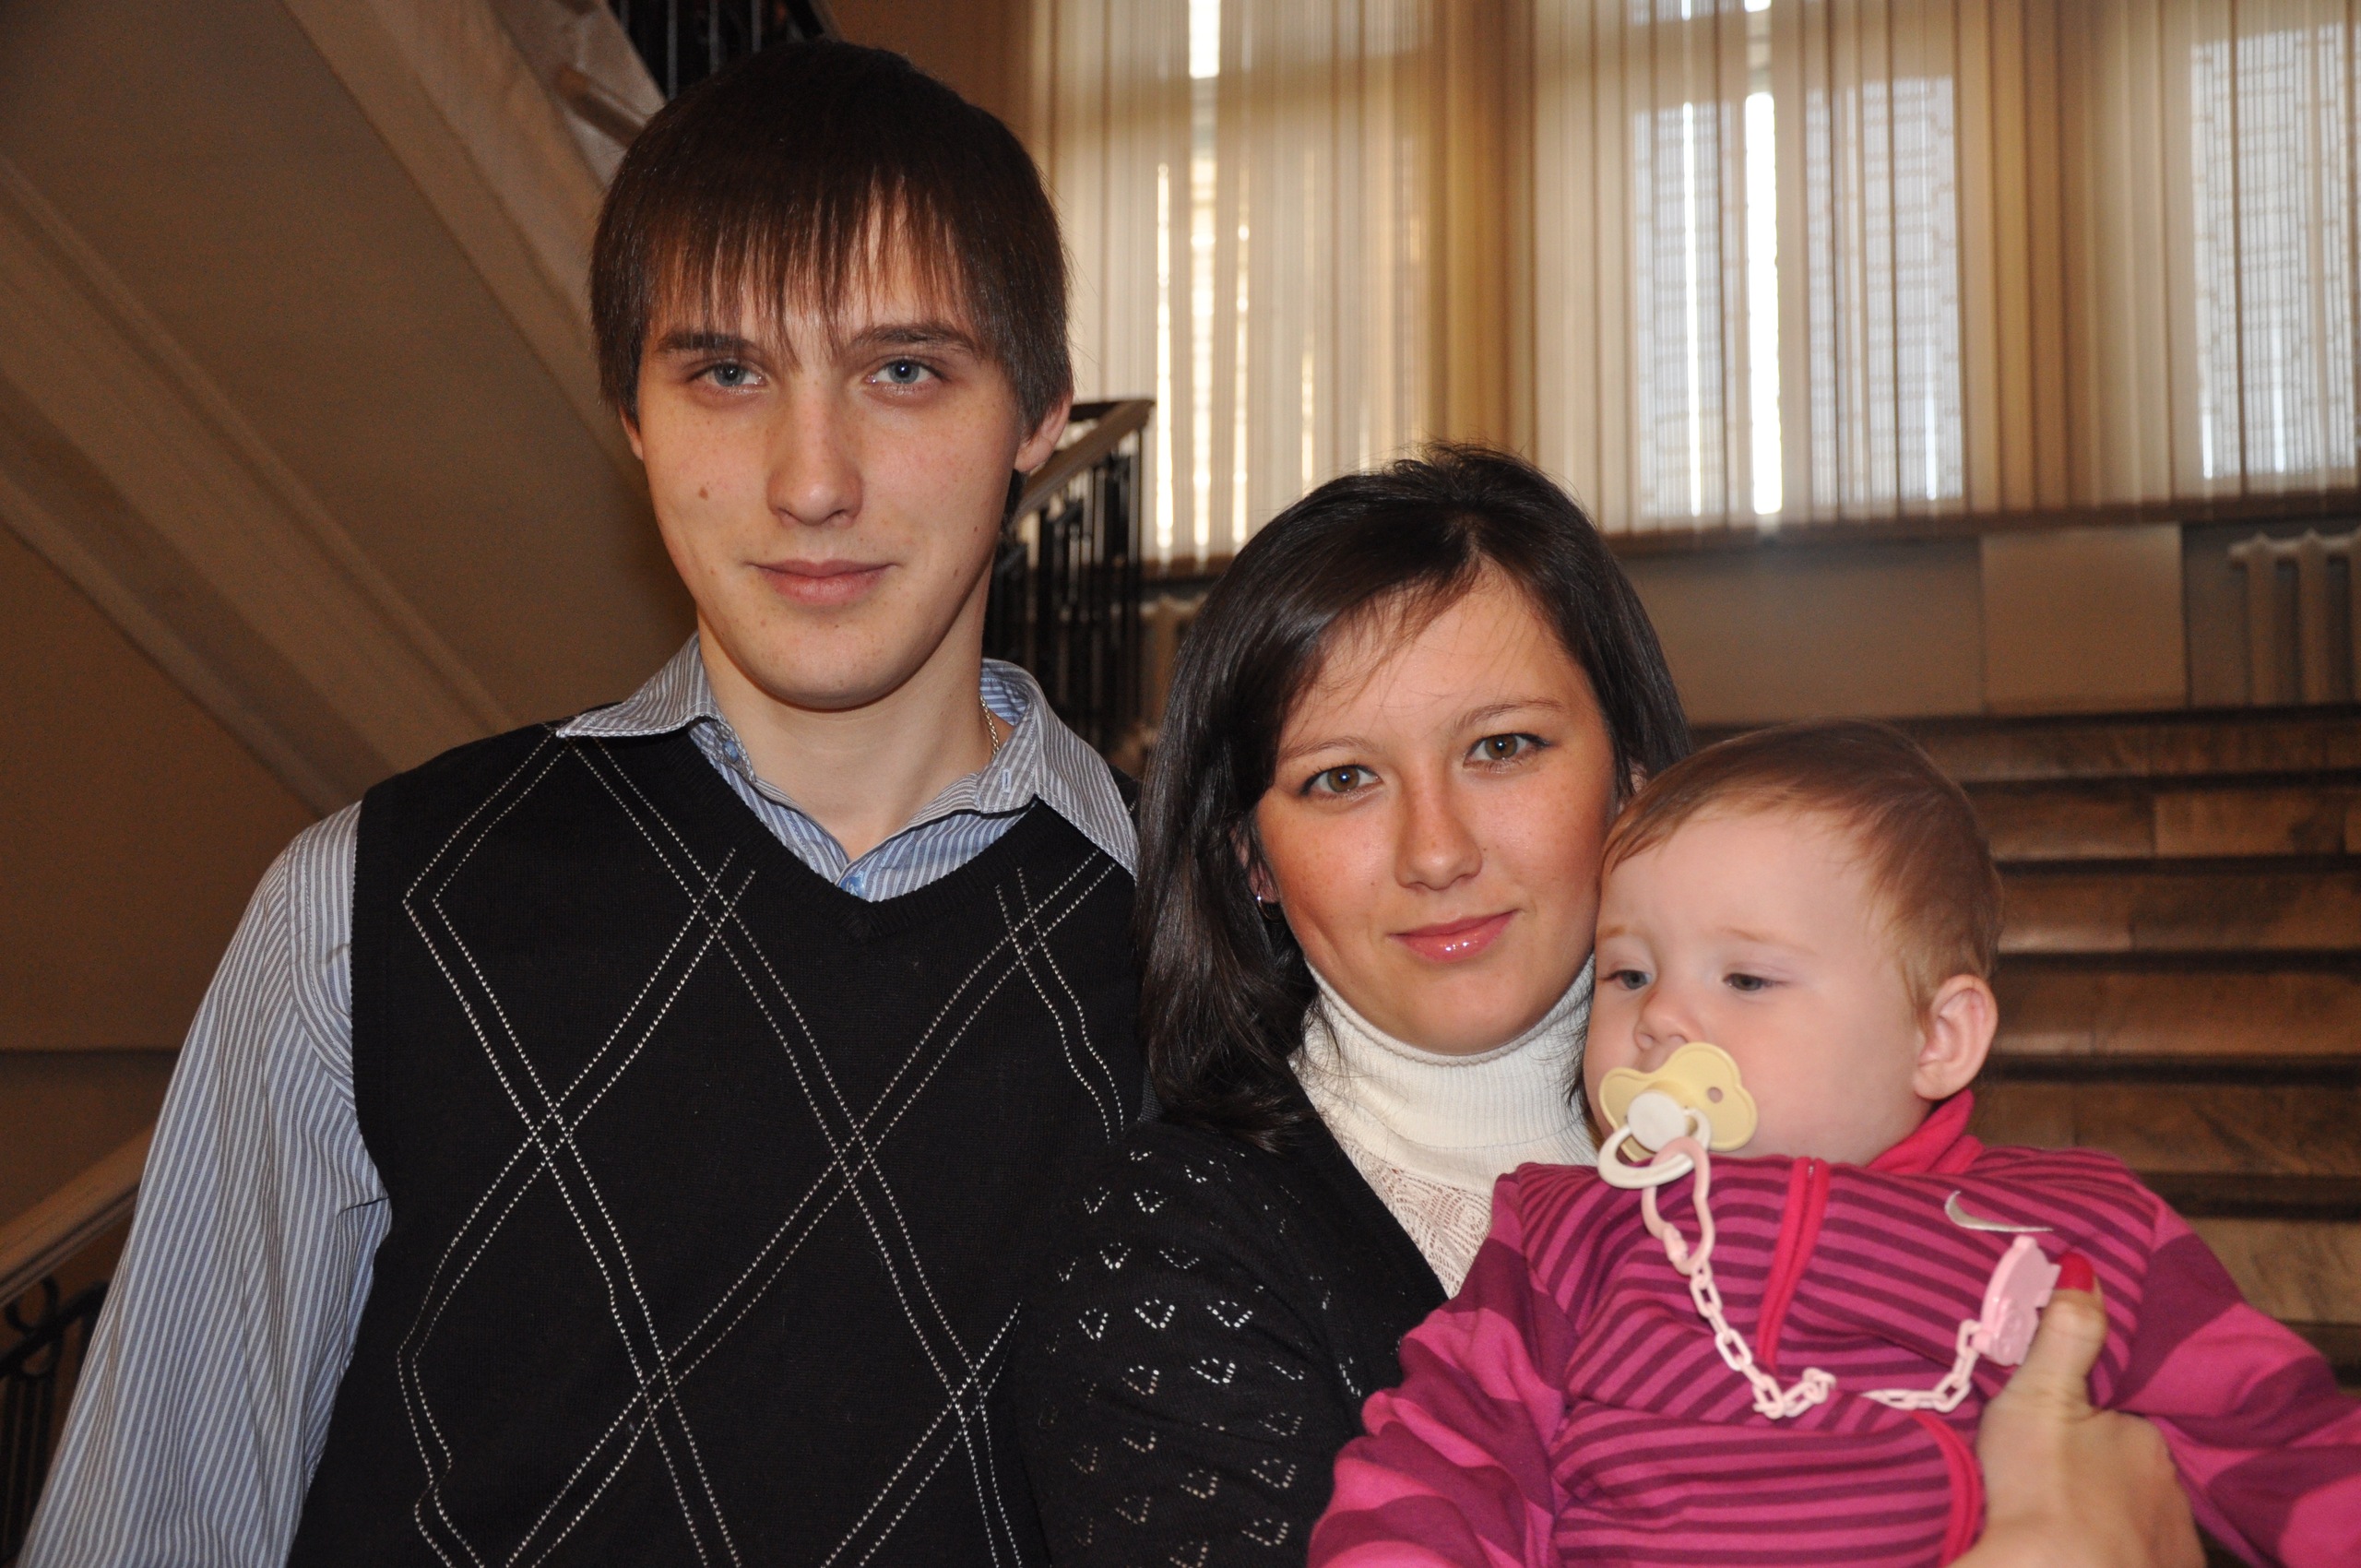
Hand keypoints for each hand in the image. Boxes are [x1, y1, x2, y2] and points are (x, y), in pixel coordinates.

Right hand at [1958, 1258, 2202, 1567]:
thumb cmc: (2044, 1488)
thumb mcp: (2039, 1397)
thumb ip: (2063, 1332)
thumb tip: (2083, 1262)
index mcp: (2143, 1435)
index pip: (2119, 1415)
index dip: (2088, 1417)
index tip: (2056, 1426)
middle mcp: (2170, 1485)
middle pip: (2128, 1464)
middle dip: (2100, 1465)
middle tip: (2052, 1473)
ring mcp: (2172, 1537)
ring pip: (2137, 1511)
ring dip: (2109, 1509)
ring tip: (2063, 1512)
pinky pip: (2144, 1551)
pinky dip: (2121, 1546)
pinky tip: (2087, 1546)